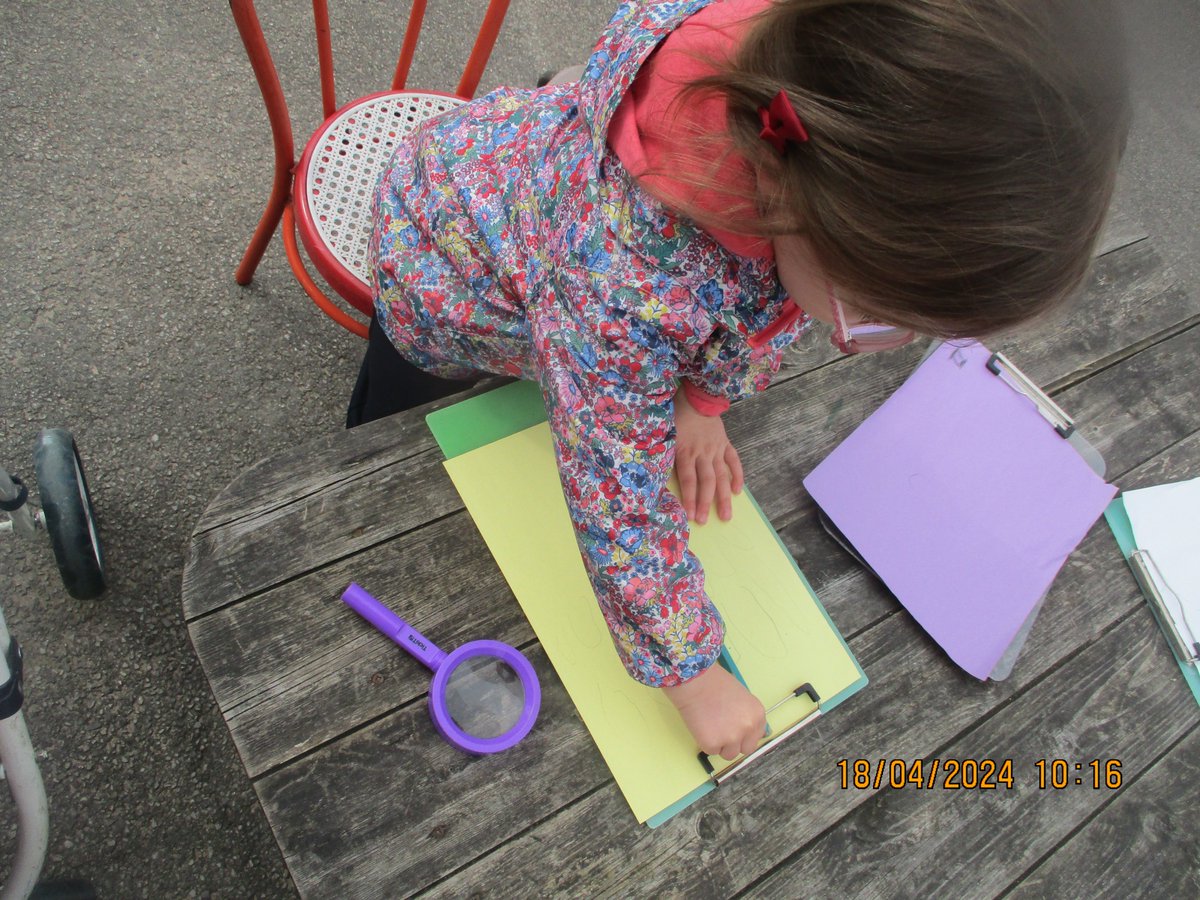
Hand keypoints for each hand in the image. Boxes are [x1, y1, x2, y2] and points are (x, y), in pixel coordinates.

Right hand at [663, 663, 765, 759]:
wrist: (695, 681)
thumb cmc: (715, 682)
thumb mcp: (741, 697)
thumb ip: (746, 715)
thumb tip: (743, 730)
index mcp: (757, 715)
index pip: (756, 736)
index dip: (745, 734)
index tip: (735, 730)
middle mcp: (748, 728)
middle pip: (746, 749)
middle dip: (735, 743)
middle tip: (722, 730)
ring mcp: (731, 738)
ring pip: (728, 754)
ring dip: (720, 744)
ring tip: (710, 725)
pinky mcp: (712, 744)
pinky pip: (711, 750)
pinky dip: (705, 741)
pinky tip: (702, 725)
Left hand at [673, 388, 742, 523]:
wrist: (697, 395)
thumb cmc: (675, 414)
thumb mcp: (663, 434)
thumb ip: (662, 454)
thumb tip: (652, 476)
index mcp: (685, 451)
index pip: (688, 480)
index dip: (689, 499)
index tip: (688, 516)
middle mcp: (702, 453)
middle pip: (706, 482)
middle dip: (705, 503)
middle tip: (704, 521)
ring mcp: (716, 448)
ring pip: (721, 476)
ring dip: (723, 496)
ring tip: (726, 515)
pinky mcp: (724, 443)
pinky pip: (733, 460)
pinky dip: (737, 475)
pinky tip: (737, 491)